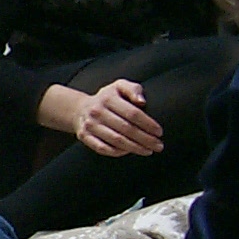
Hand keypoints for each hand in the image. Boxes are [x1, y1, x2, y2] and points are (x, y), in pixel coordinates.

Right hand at [45, 80, 163, 156]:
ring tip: (148, 151)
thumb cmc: (107, 98)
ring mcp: (89, 125)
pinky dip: (117, 152)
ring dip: (135, 148)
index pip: (132, 113)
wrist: (79, 109)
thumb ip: (133, 89)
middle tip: (158, 145)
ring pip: (116, 140)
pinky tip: (129, 151)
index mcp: (108, 98)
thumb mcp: (120, 86)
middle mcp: (97, 111)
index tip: (159, 132)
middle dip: (145, 139)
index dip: (148, 124)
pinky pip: (102, 148)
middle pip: (126, 128)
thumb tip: (142, 101)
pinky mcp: (84, 136)